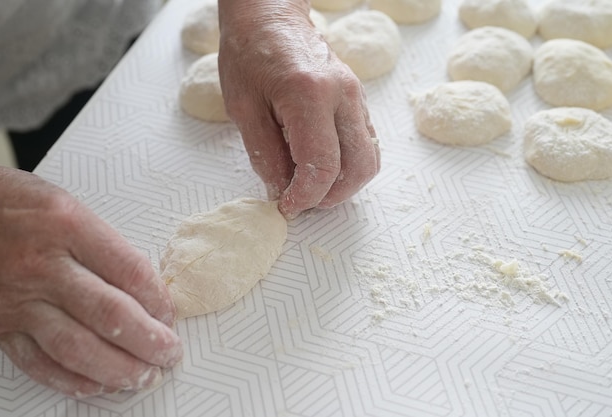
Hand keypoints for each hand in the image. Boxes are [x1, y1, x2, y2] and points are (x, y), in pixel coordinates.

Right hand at [0, 166, 182, 397]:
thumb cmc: (12, 204)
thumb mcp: (65, 207)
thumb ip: (103, 245)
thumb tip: (145, 287)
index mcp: (68, 226)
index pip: (130, 271)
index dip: (159, 300)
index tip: (171, 315)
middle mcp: (43, 266)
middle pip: (109, 314)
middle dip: (149, 342)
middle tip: (169, 354)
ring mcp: (18, 300)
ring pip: (76, 347)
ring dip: (117, 369)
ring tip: (143, 377)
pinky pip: (38, 363)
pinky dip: (72, 381)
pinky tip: (97, 385)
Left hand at [218, 0, 380, 218]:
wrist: (270, 16)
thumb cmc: (250, 53)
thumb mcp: (243, 108)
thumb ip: (265, 154)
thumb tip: (282, 190)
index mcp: (310, 95)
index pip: (322, 166)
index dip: (306, 196)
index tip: (288, 205)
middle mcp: (343, 96)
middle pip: (358, 167)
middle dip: (331, 196)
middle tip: (303, 201)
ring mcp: (356, 96)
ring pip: (369, 158)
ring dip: (344, 183)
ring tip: (312, 186)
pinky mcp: (358, 99)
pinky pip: (366, 142)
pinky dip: (349, 164)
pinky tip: (323, 165)